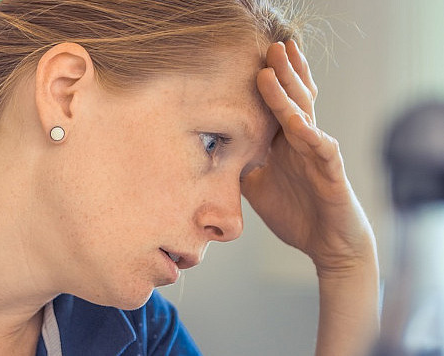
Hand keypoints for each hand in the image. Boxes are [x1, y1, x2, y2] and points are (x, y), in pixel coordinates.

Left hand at [242, 40, 375, 275]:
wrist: (327, 245)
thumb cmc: (296, 212)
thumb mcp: (257, 187)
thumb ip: (240, 166)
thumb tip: (210, 154)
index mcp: (286, 143)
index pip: (278, 105)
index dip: (271, 81)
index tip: (254, 57)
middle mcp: (303, 143)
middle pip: (293, 100)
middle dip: (281, 73)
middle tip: (270, 46)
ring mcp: (318, 156)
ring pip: (304, 117)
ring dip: (288, 94)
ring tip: (274, 70)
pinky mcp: (332, 175)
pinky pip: (323, 151)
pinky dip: (311, 136)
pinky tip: (297, 123)